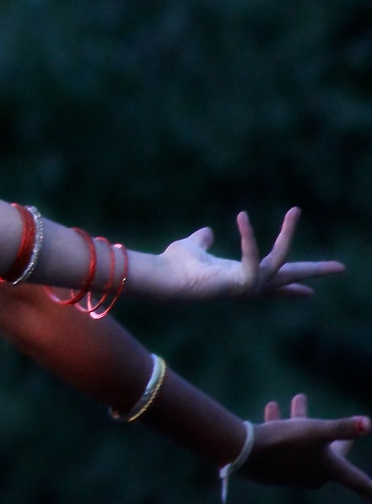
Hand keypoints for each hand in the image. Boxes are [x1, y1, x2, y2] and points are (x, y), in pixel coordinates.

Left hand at [157, 208, 343, 298]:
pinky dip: (249, 238)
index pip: (271, 284)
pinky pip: (255, 259)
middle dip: (314, 272)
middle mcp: (247, 286)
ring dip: (288, 234)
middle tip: (341, 267)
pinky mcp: (242, 285)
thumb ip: (202, 242)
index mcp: (239, 278)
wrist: (161, 278)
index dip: (290, 288)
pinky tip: (241, 217)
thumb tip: (207, 233)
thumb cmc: (172, 266)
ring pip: (281, 261)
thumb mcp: (193, 247)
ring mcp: (247, 287)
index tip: (309, 292)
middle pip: (287, 279)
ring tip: (295, 211)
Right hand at [237, 393, 371, 497]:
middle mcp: (313, 476)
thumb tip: (370, 424)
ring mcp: (292, 472)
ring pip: (305, 445)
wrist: (243, 452)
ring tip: (298, 398)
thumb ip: (342, 427)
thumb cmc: (285, 443)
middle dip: (337, 438)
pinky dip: (283, 426)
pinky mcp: (273, 466)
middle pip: (333, 456)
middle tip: (345, 429)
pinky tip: (272, 407)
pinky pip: (285, 444)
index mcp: (330, 471)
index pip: (359, 483)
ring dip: (304, 422)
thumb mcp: (316, 430)